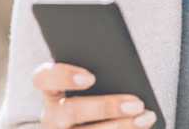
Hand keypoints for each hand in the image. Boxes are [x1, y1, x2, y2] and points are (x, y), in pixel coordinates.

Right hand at [31, 61, 157, 127]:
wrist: (81, 123)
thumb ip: (98, 72)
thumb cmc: (93, 93)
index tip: (90, 77)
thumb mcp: (90, 83)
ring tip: (146, 116)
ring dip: (121, 126)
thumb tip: (123, 66)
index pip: (43, 78)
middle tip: (136, 103)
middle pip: (70, 112)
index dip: (63, 76)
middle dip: (105, 107)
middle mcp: (52, 116)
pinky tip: (141, 127)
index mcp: (51, 91)